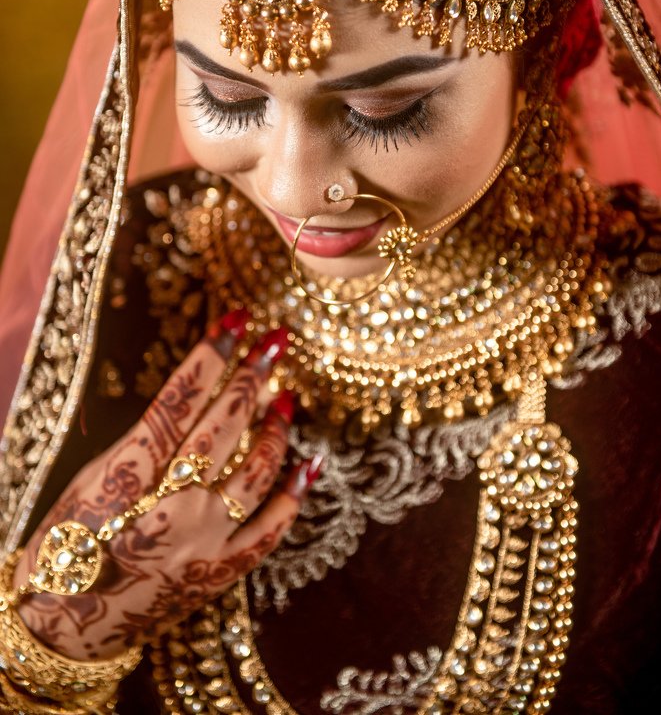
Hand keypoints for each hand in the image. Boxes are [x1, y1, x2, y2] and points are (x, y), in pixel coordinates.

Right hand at [13, 313, 317, 660]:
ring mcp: (202, 543)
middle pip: (222, 429)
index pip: (178, 403)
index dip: (210, 358)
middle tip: (276, 340)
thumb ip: (144, 441)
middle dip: (251, 377)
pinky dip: (293, 497)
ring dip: (275, 429)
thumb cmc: (69, 542)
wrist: (66, 624)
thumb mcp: (93, 479)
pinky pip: (270, 531)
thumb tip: (197, 396)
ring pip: (254, 473)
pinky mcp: (219, 573)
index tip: (235, 320)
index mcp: (129, 479)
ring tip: (285, 395)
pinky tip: (309, 465)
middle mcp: (171, 507)